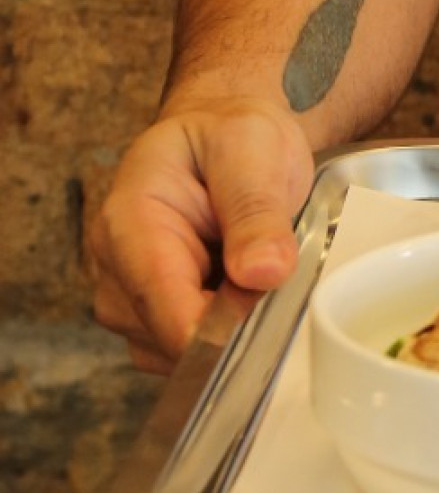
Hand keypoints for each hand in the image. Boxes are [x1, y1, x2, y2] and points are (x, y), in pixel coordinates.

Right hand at [86, 95, 314, 373]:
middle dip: (231, 324)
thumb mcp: (253, 150)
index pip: (161, 302)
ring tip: (248, 267)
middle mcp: (113, 266)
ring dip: (229, 329)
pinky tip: (236, 289)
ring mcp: (126, 298)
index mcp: (129, 218)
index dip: (215, 330)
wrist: (221, 137)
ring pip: (182, 355)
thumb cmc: (231, 137)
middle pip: (170, 337)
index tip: (264, 325)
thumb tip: (264, 273)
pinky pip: (190, 354)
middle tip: (271, 270)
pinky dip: (223, 334)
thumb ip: (257, 211)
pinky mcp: (147, 320)